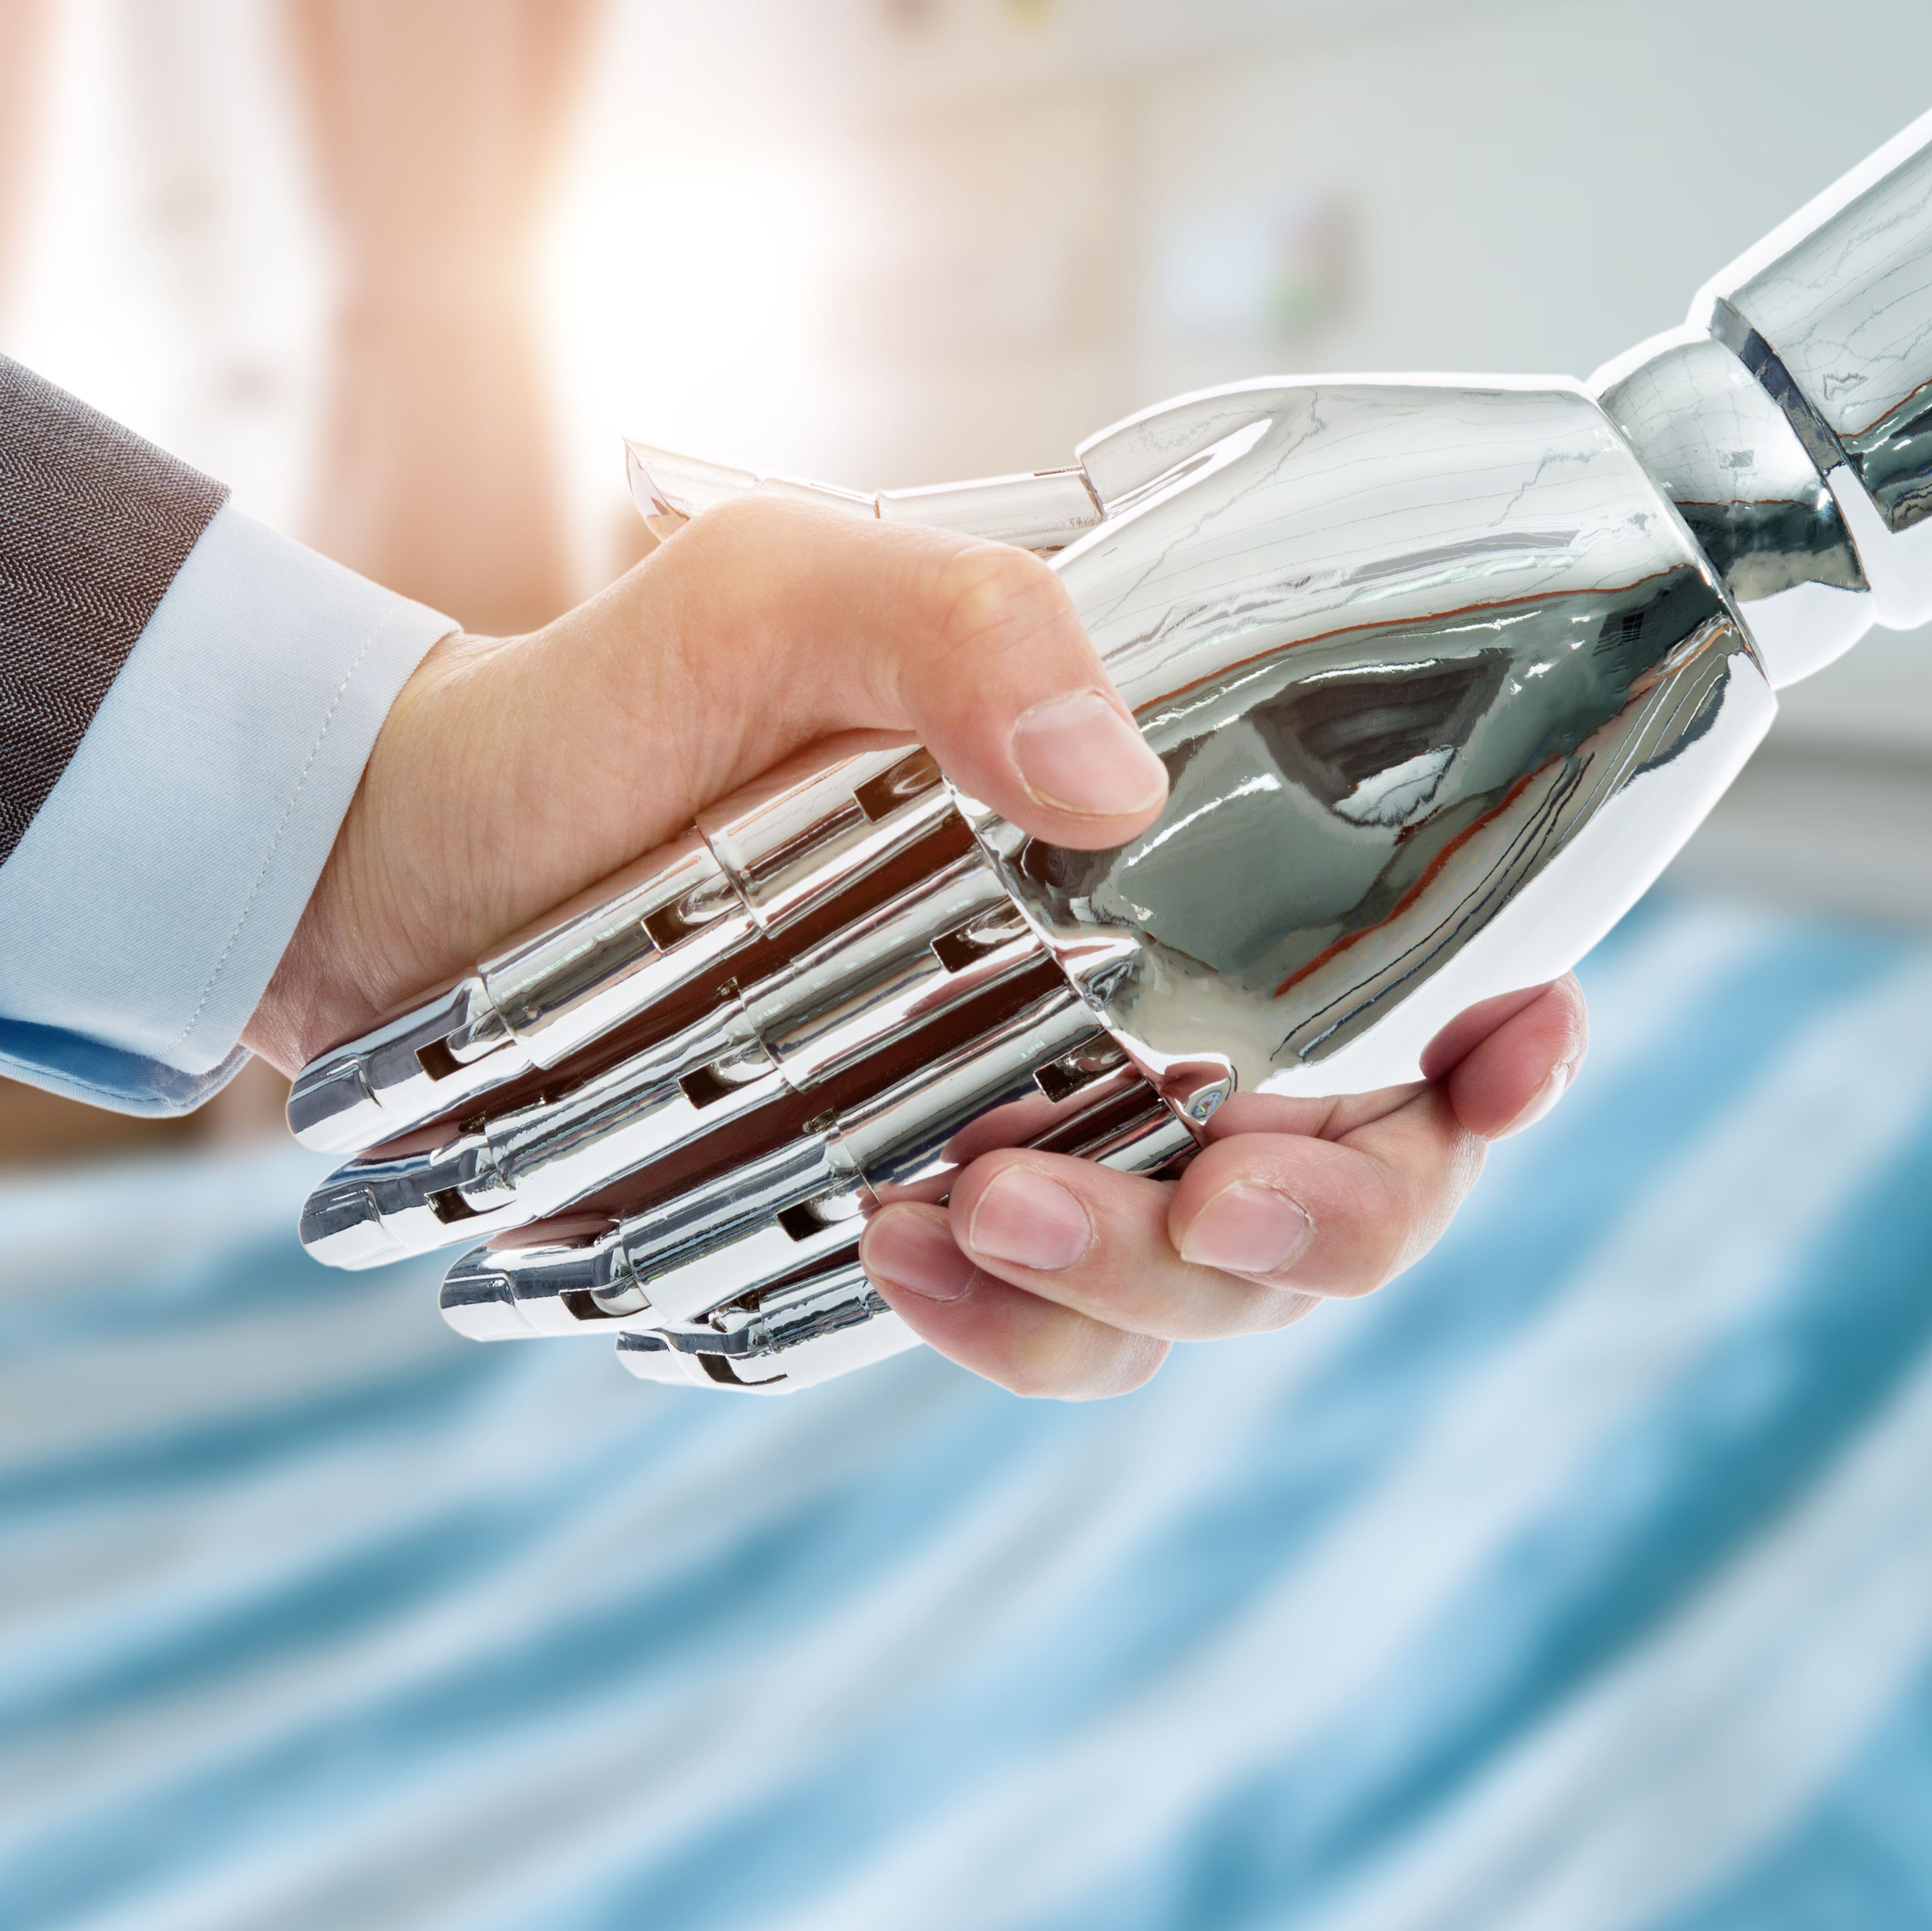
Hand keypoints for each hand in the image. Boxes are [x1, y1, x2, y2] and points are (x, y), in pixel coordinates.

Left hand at [247, 497, 1584, 1397]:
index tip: (1517, 1036)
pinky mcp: (930, 1235)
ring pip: (1205, 1289)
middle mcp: (1130, 1017)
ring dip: (1140, 1277)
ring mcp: (1039, 1141)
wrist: (414, 868)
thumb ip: (954, 626)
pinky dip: (1005, 1323)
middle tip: (1228, 1194)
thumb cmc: (609, 711)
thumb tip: (1120, 780)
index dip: (1493, 1035)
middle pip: (1343, 1175)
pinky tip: (911, 1253)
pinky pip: (1042, 1334)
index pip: (1397, 971)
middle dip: (1332, 1214)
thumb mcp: (770, 596)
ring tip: (985, 1212)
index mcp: (1158, 862)